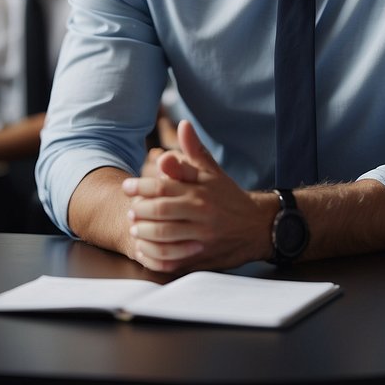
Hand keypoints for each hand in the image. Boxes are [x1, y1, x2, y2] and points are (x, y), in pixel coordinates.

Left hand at [122, 120, 270, 272]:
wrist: (258, 226)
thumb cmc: (228, 196)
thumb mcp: (212, 172)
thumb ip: (193, 151)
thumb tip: (183, 125)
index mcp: (200, 191)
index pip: (162, 186)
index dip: (140, 186)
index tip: (127, 187)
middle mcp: (201, 213)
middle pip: (160, 211)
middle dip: (139, 211)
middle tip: (130, 211)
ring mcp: (202, 237)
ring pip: (164, 236)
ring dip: (144, 233)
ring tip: (135, 228)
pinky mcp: (203, 257)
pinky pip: (173, 259)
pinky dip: (156, 256)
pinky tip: (147, 249)